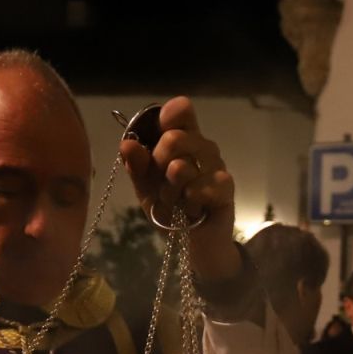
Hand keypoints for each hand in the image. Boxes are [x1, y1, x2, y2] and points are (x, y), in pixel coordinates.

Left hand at [121, 96, 239, 282]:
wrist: (192, 243)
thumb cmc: (170, 209)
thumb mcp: (145, 187)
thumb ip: (137, 166)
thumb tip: (126, 144)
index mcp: (182, 138)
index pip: (181, 110)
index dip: (168, 116)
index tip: (158, 133)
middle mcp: (201, 146)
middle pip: (173, 138)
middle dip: (158, 167)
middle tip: (163, 185)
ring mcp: (216, 165)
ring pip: (182, 167)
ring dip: (171, 191)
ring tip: (177, 202)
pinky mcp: (226, 186)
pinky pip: (200, 187)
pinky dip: (189, 201)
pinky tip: (192, 209)